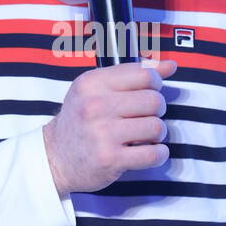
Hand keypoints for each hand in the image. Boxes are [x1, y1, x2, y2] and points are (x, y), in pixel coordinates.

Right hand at [43, 58, 178, 194]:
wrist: (56, 157)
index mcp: (92, 83)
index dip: (155, 83)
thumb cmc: (80, 121)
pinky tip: (147, 152)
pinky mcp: (110, 159)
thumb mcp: (96, 90)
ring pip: (157, 127)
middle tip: (144, 117)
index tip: (149, 92)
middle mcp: (95, 106)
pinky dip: (158, 154)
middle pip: (154, 100)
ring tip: (142, 136)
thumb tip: (170, 66)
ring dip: (156, 134)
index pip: (144, 74)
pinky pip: (154, 154)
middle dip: (157, 110)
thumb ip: (133, 75)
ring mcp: (102, 133)